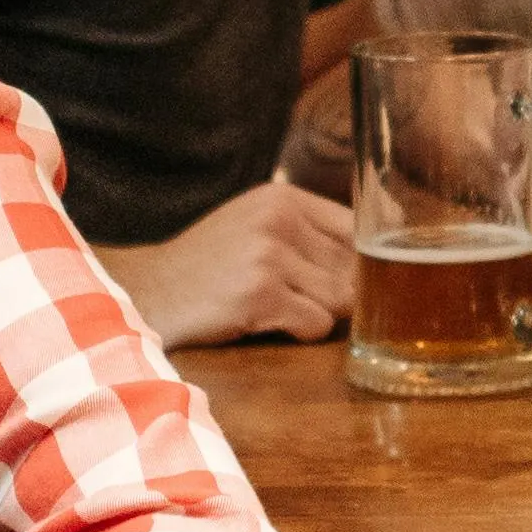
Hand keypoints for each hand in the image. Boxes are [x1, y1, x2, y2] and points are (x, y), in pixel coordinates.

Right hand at [102, 181, 356, 345]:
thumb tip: (384, 244)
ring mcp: (269, 255)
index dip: (364, 259)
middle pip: (352, 267)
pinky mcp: (261, 294)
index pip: (357, 225)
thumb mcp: (253, 229)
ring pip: (340, 298)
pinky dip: (300, 332)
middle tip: (300, 301)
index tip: (352, 279)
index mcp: (282, 198)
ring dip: (317, 313)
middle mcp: (279, 219)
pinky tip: (267, 323)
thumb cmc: (207, 269)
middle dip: (337, 293)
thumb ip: (307, 233)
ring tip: (279, 310)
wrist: (146, 295)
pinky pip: (316, 323)